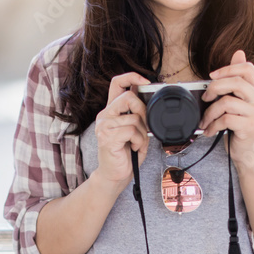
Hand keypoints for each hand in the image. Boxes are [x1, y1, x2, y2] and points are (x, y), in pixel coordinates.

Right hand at [93, 72, 151, 190]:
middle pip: (128, 97)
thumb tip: (149, 104)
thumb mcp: (134, 131)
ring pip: (134, 118)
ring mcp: (104, 126)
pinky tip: (134, 147)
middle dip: (143, 110)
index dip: (132, 77)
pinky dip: (139, 141)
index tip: (145, 81)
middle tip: (144, 126)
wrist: (115, 176)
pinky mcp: (107, 137)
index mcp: (111, 111)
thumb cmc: (125, 154)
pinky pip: (132, 131)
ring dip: (142, 134)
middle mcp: (105, 116)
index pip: (117, 84)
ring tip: (137, 143)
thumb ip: (137, 116)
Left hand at [198, 50, 253, 169]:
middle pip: (236, 83)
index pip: (247, 68)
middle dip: (214, 88)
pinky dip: (212, 125)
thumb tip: (238, 52)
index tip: (212, 76)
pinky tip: (209, 130)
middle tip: (204, 98)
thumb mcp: (240, 100)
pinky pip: (225, 119)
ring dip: (209, 112)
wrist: (248, 153)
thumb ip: (238, 79)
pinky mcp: (250, 127)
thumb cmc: (241, 125)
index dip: (228, 69)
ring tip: (205, 120)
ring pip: (227, 102)